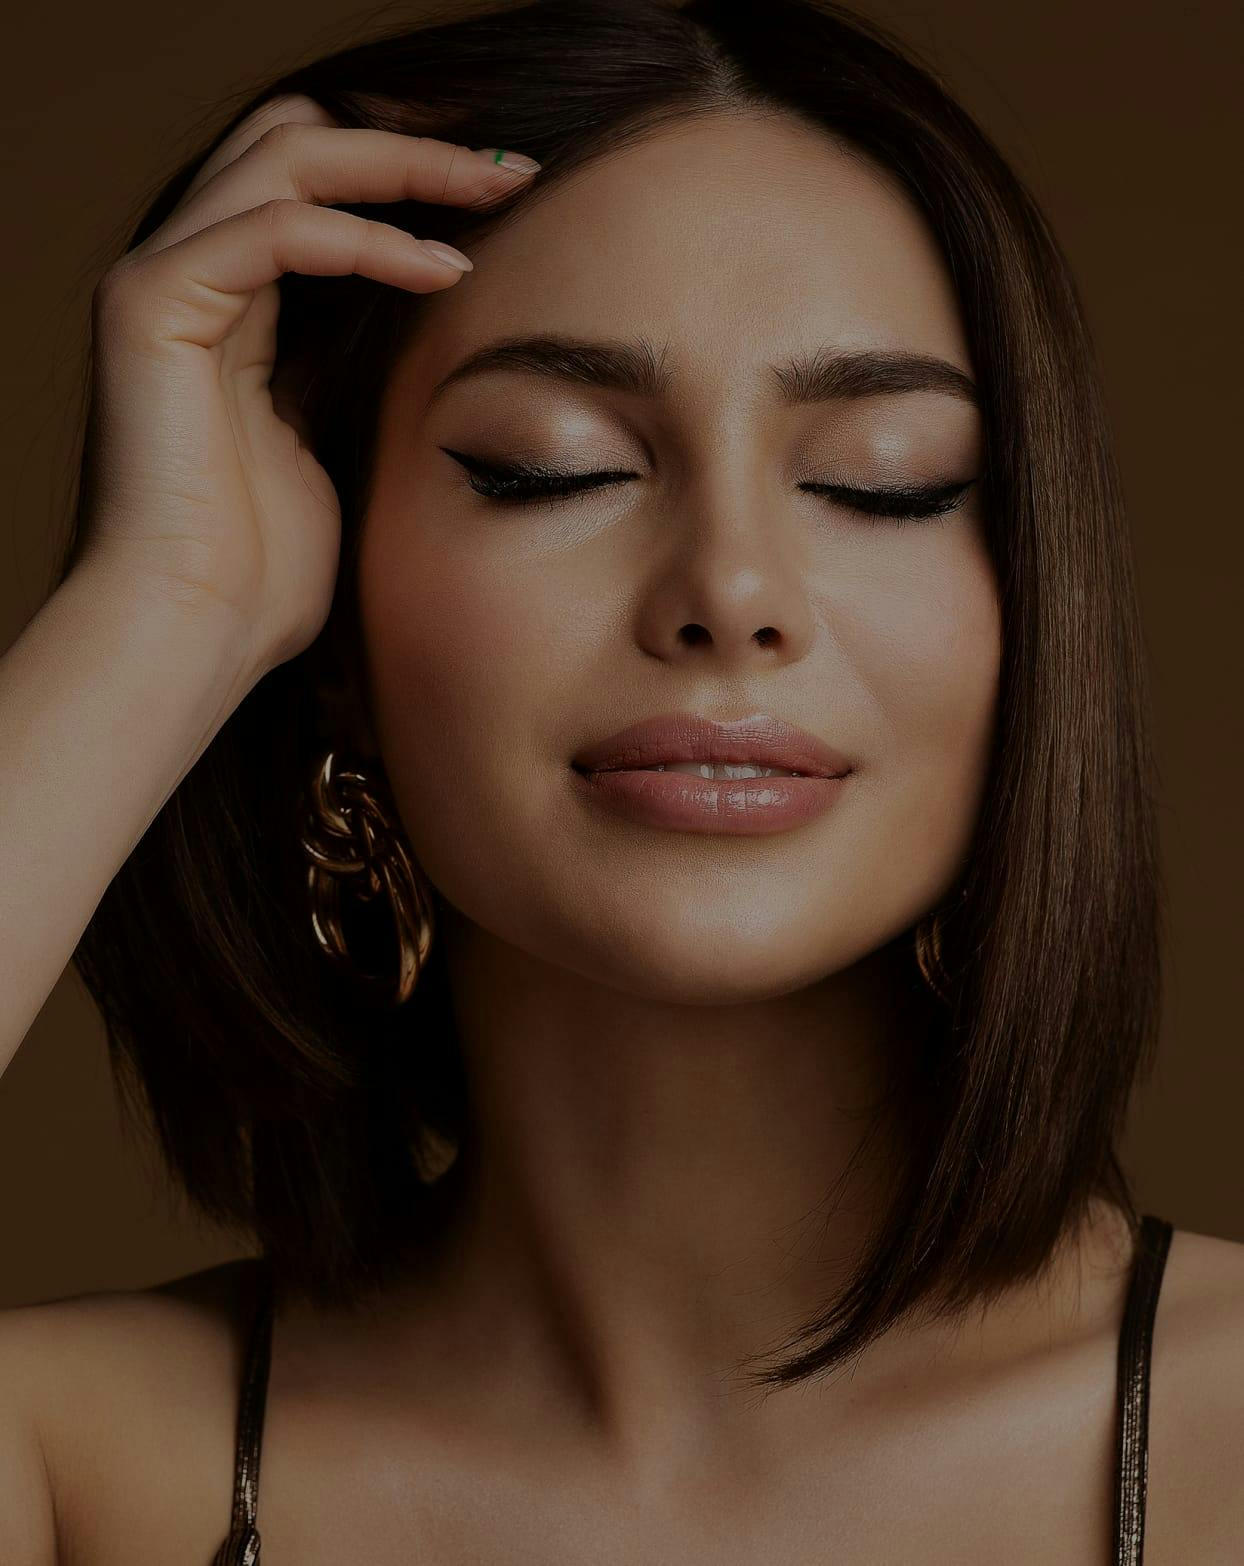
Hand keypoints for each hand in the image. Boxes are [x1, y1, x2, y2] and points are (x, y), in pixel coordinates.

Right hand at [75, 92, 537, 675]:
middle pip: (298, 142)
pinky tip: (444, 271)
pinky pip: (274, 231)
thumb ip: (351, 368)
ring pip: (286, 158)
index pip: (313, 187)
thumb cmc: (266, 573)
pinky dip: (367, 240)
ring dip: (405, 166)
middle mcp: (186, 274)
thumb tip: (426, 318)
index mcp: (228, 306)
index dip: (406, 174)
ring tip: (499, 190)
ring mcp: (159, 281)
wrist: (197, 633)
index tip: (508, 193)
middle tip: (515, 167)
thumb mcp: (333, 445)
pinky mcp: (150, 305)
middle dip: (413, 145)